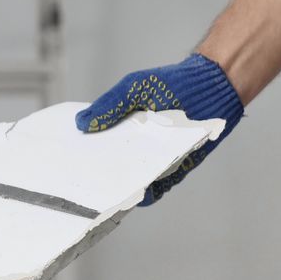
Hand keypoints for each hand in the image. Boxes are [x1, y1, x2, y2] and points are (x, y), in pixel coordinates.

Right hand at [74, 53, 243, 204]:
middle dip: (100, 178)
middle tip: (84, 186)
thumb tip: (82, 124)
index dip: (85, 155)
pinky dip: (148, 193)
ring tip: (108, 194)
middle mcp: (138, 148)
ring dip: (123, 189)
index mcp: (123, 129)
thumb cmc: (171, 85)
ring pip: (135, 183)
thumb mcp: (133, 88)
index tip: (69, 163)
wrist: (211, 90)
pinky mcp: (175, 170)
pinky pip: (159, 188)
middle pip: (114, 169)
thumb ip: (109, 105)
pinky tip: (138, 192)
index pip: (99, 147)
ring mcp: (157, 161)